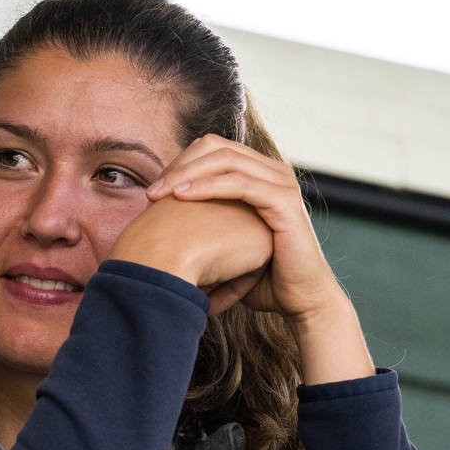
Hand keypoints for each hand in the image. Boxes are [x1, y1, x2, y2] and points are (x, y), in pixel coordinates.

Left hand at [141, 135, 345, 321]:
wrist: (298, 301)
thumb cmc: (262, 277)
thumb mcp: (227, 243)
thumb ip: (204, 223)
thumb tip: (160, 221)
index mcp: (260, 175)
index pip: (212, 150)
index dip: (180, 164)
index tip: (154, 192)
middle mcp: (273, 172)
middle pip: (216, 148)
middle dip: (179, 166)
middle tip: (151, 193)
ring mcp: (282, 183)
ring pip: (226, 160)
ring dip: (187, 173)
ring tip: (159, 194)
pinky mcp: (284, 200)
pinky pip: (240, 183)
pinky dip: (208, 187)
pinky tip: (182, 196)